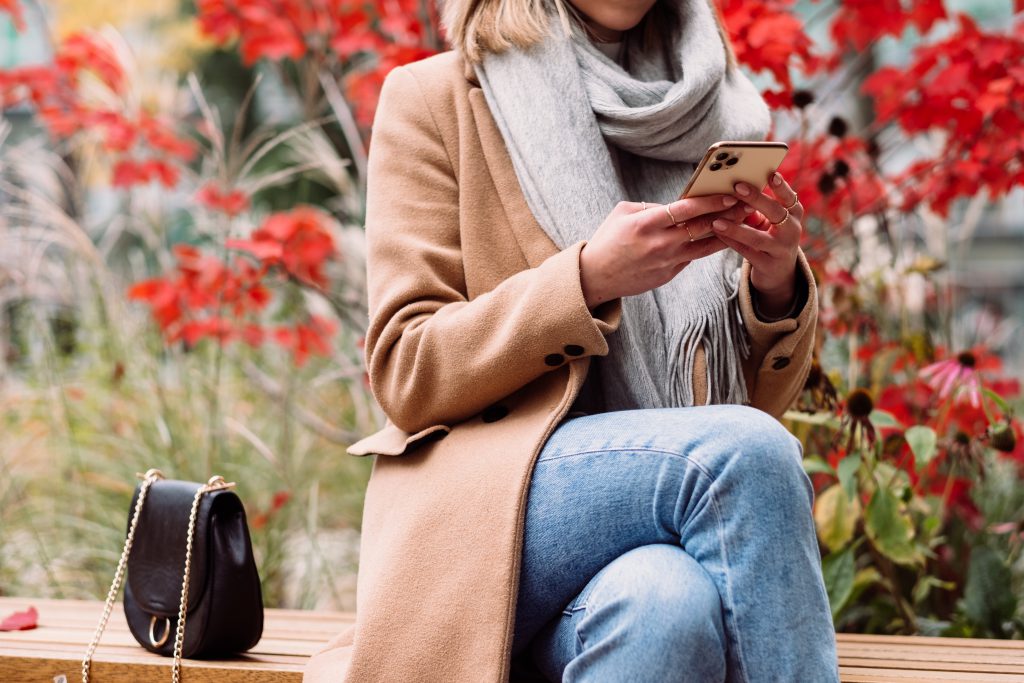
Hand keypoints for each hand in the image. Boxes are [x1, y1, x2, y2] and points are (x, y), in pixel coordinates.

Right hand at [579, 195, 751, 307]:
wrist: (596, 277)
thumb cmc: (608, 239)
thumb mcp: (622, 213)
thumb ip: (650, 206)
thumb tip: (676, 204)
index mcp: (646, 224)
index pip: (686, 209)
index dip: (710, 201)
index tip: (730, 193)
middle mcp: (659, 244)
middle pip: (701, 228)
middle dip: (727, 214)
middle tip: (747, 204)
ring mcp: (666, 262)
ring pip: (705, 247)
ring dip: (726, 233)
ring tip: (744, 221)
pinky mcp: (668, 275)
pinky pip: (692, 257)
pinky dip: (709, 247)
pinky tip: (723, 237)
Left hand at [709, 172, 803, 317]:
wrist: (778, 271)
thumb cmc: (769, 236)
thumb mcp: (768, 220)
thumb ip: (756, 207)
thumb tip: (733, 188)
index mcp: (794, 214)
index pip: (790, 197)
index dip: (781, 187)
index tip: (770, 174)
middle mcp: (792, 231)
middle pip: (775, 213)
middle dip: (756, 199)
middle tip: (737, 187)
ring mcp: (781, 249)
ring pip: (757, 238)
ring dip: (735, 228)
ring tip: (717, 221)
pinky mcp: (768, 265)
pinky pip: (747, 252)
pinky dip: (731, 242)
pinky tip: (717, 233)